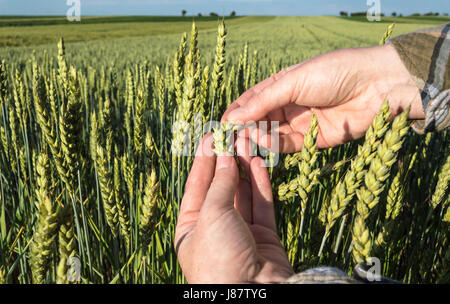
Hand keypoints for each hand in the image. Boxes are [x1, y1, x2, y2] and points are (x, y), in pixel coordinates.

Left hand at [174, 135, 293, 282]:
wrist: (251, 295)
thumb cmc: (218, 258)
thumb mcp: (212, 214)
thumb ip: (220, 183)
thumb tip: (224, 155)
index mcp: (191, 228)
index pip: (196, 187)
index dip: (204, 160)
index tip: (211, 136)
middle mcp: (215, 230)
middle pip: (221, 188)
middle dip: (226, 161)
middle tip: (233, 135)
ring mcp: (241, 234)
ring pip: (243, 194)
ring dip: (244, 169)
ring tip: (247, 142)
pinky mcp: (264, 237)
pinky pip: (261, 205)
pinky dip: (260, 184)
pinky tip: (258, 163)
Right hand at [222, 44, 423, 152]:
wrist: (377, 86)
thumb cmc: (334, 72)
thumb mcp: (293, 81)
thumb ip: (263, 101)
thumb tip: (232, 117)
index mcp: (281, 85)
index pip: (251, 101)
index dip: (235, 113)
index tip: (221, 125)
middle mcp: (288, 105)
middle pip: (258, 121)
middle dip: (243, 129)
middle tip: (229, 138)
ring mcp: (300, 124)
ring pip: (270, 135)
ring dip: (256, 138)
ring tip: (245, 139)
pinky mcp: (312, 141)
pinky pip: (287, 146)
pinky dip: (273, 146)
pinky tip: (263, 142)